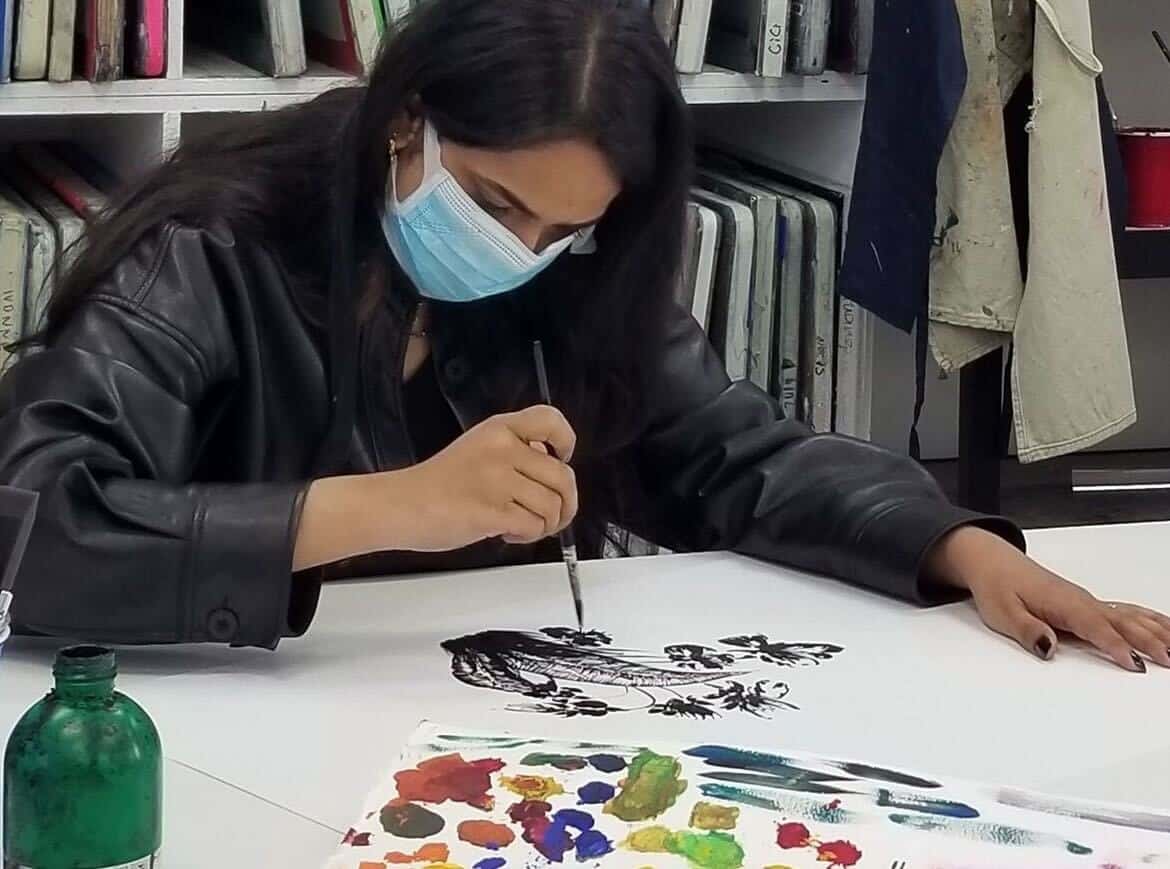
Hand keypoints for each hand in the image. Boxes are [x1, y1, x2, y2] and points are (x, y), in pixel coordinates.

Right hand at [389, 405, 578, 549]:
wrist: (400, 505)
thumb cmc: (437, 484)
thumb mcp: (479, 448)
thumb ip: (515, 451)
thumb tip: (551, 465)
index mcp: (499, 429)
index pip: (551, 420)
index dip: (566, 441)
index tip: (563, 459)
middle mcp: (501, 449)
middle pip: (563, 477)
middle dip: (565, 504)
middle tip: (553, 515)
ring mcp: (496, 480)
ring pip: (551, 507)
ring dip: (542, 525)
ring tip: (518, 524)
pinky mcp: (491, 511)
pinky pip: (533, 526)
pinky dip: (525, 536)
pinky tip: (505, 532)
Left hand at [926, 527, 1169, 671]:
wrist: (991, 560)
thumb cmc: (996, 585)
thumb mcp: (1002, 612)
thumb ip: (1028, 630)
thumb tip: (1049, 647)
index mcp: (1062, 603)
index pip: (1094, 627)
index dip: (1115, 646)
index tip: (1134, 663)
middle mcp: (1080, 600)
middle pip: (1121, 622)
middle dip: (1148, 641)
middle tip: (1169, 661)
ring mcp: (1086, 601)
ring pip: (1129, 616)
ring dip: (1155, 631)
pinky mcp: (1086, 603)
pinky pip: (1125, 611)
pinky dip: (1149, 619)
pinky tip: (1165, 629)